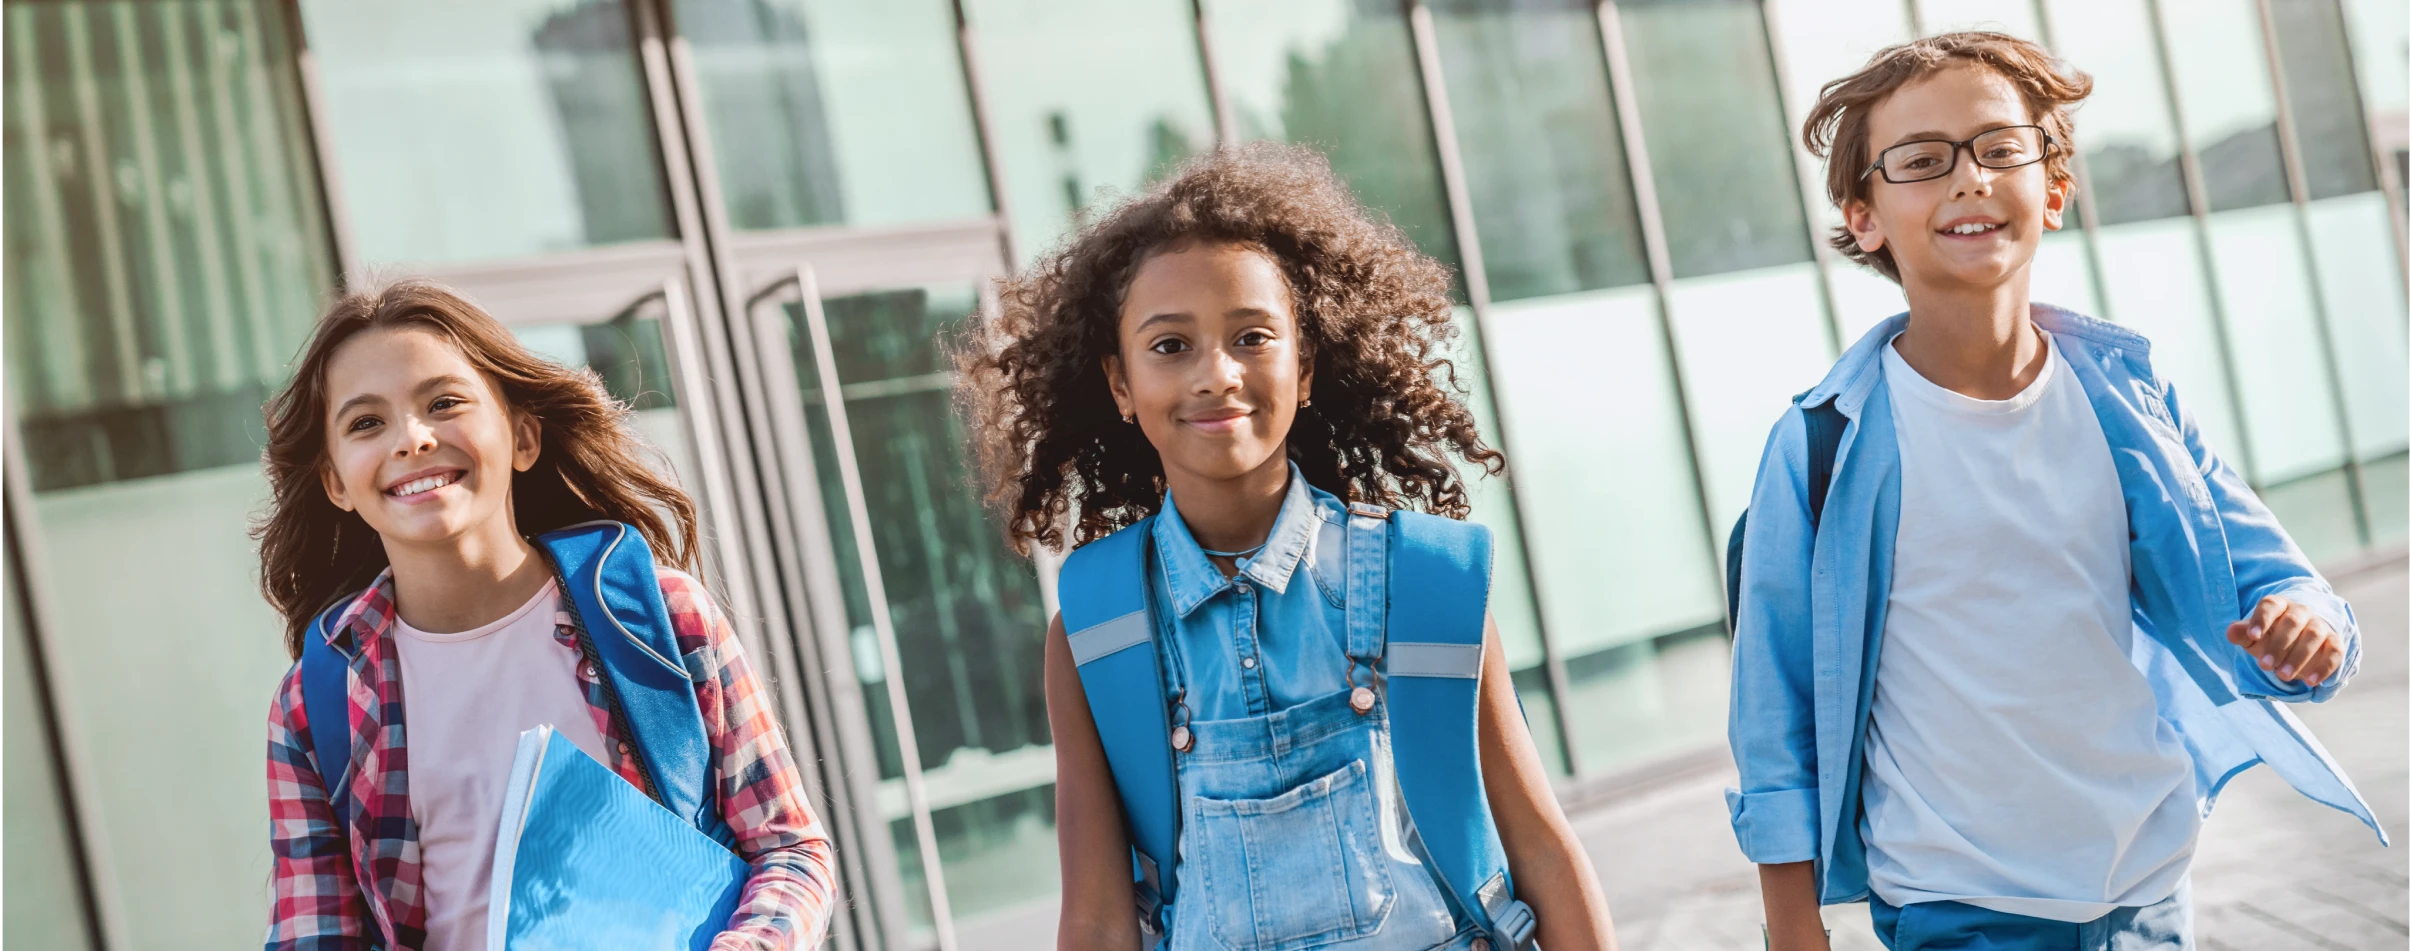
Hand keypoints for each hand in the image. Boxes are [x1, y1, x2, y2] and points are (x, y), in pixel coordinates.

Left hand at [2225, 595, 2343, 686]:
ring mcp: (2320, 626)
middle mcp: (2301, 612)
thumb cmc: (2269, 639)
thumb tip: (2231, 631)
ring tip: (2283, 676)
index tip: (2251, 637)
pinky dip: (2324, 667)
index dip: (2261, 619)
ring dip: (2298, 657)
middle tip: (2264, 666)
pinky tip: (2310, 682)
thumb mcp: (2253, 638)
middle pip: (2292, 622)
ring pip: (2313, 635)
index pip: (2270, 605)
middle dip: (2278, 644)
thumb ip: (2242, 634)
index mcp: (2279, 606)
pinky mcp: (2334, 642)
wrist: (2295, 647)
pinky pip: (2334, 652)